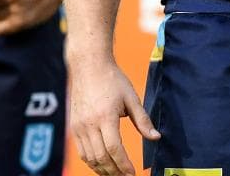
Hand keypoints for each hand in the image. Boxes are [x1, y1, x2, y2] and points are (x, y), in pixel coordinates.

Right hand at [69, 55, 159, 175]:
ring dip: (102, 170)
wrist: (88, 65)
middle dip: (114, 171)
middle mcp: (89, 124)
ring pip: (89, 158)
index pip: (114, 149)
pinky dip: (92, 162)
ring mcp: (79, 126)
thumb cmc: (112, 79)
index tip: (132, 172)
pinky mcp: (74, 127)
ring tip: (115, 173)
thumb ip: (143, 120)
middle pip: (101, 157)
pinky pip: (82, 151)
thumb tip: (156, 137)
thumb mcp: (131, 97)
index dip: (124, 164)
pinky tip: (102, 164)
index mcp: (105, 116)